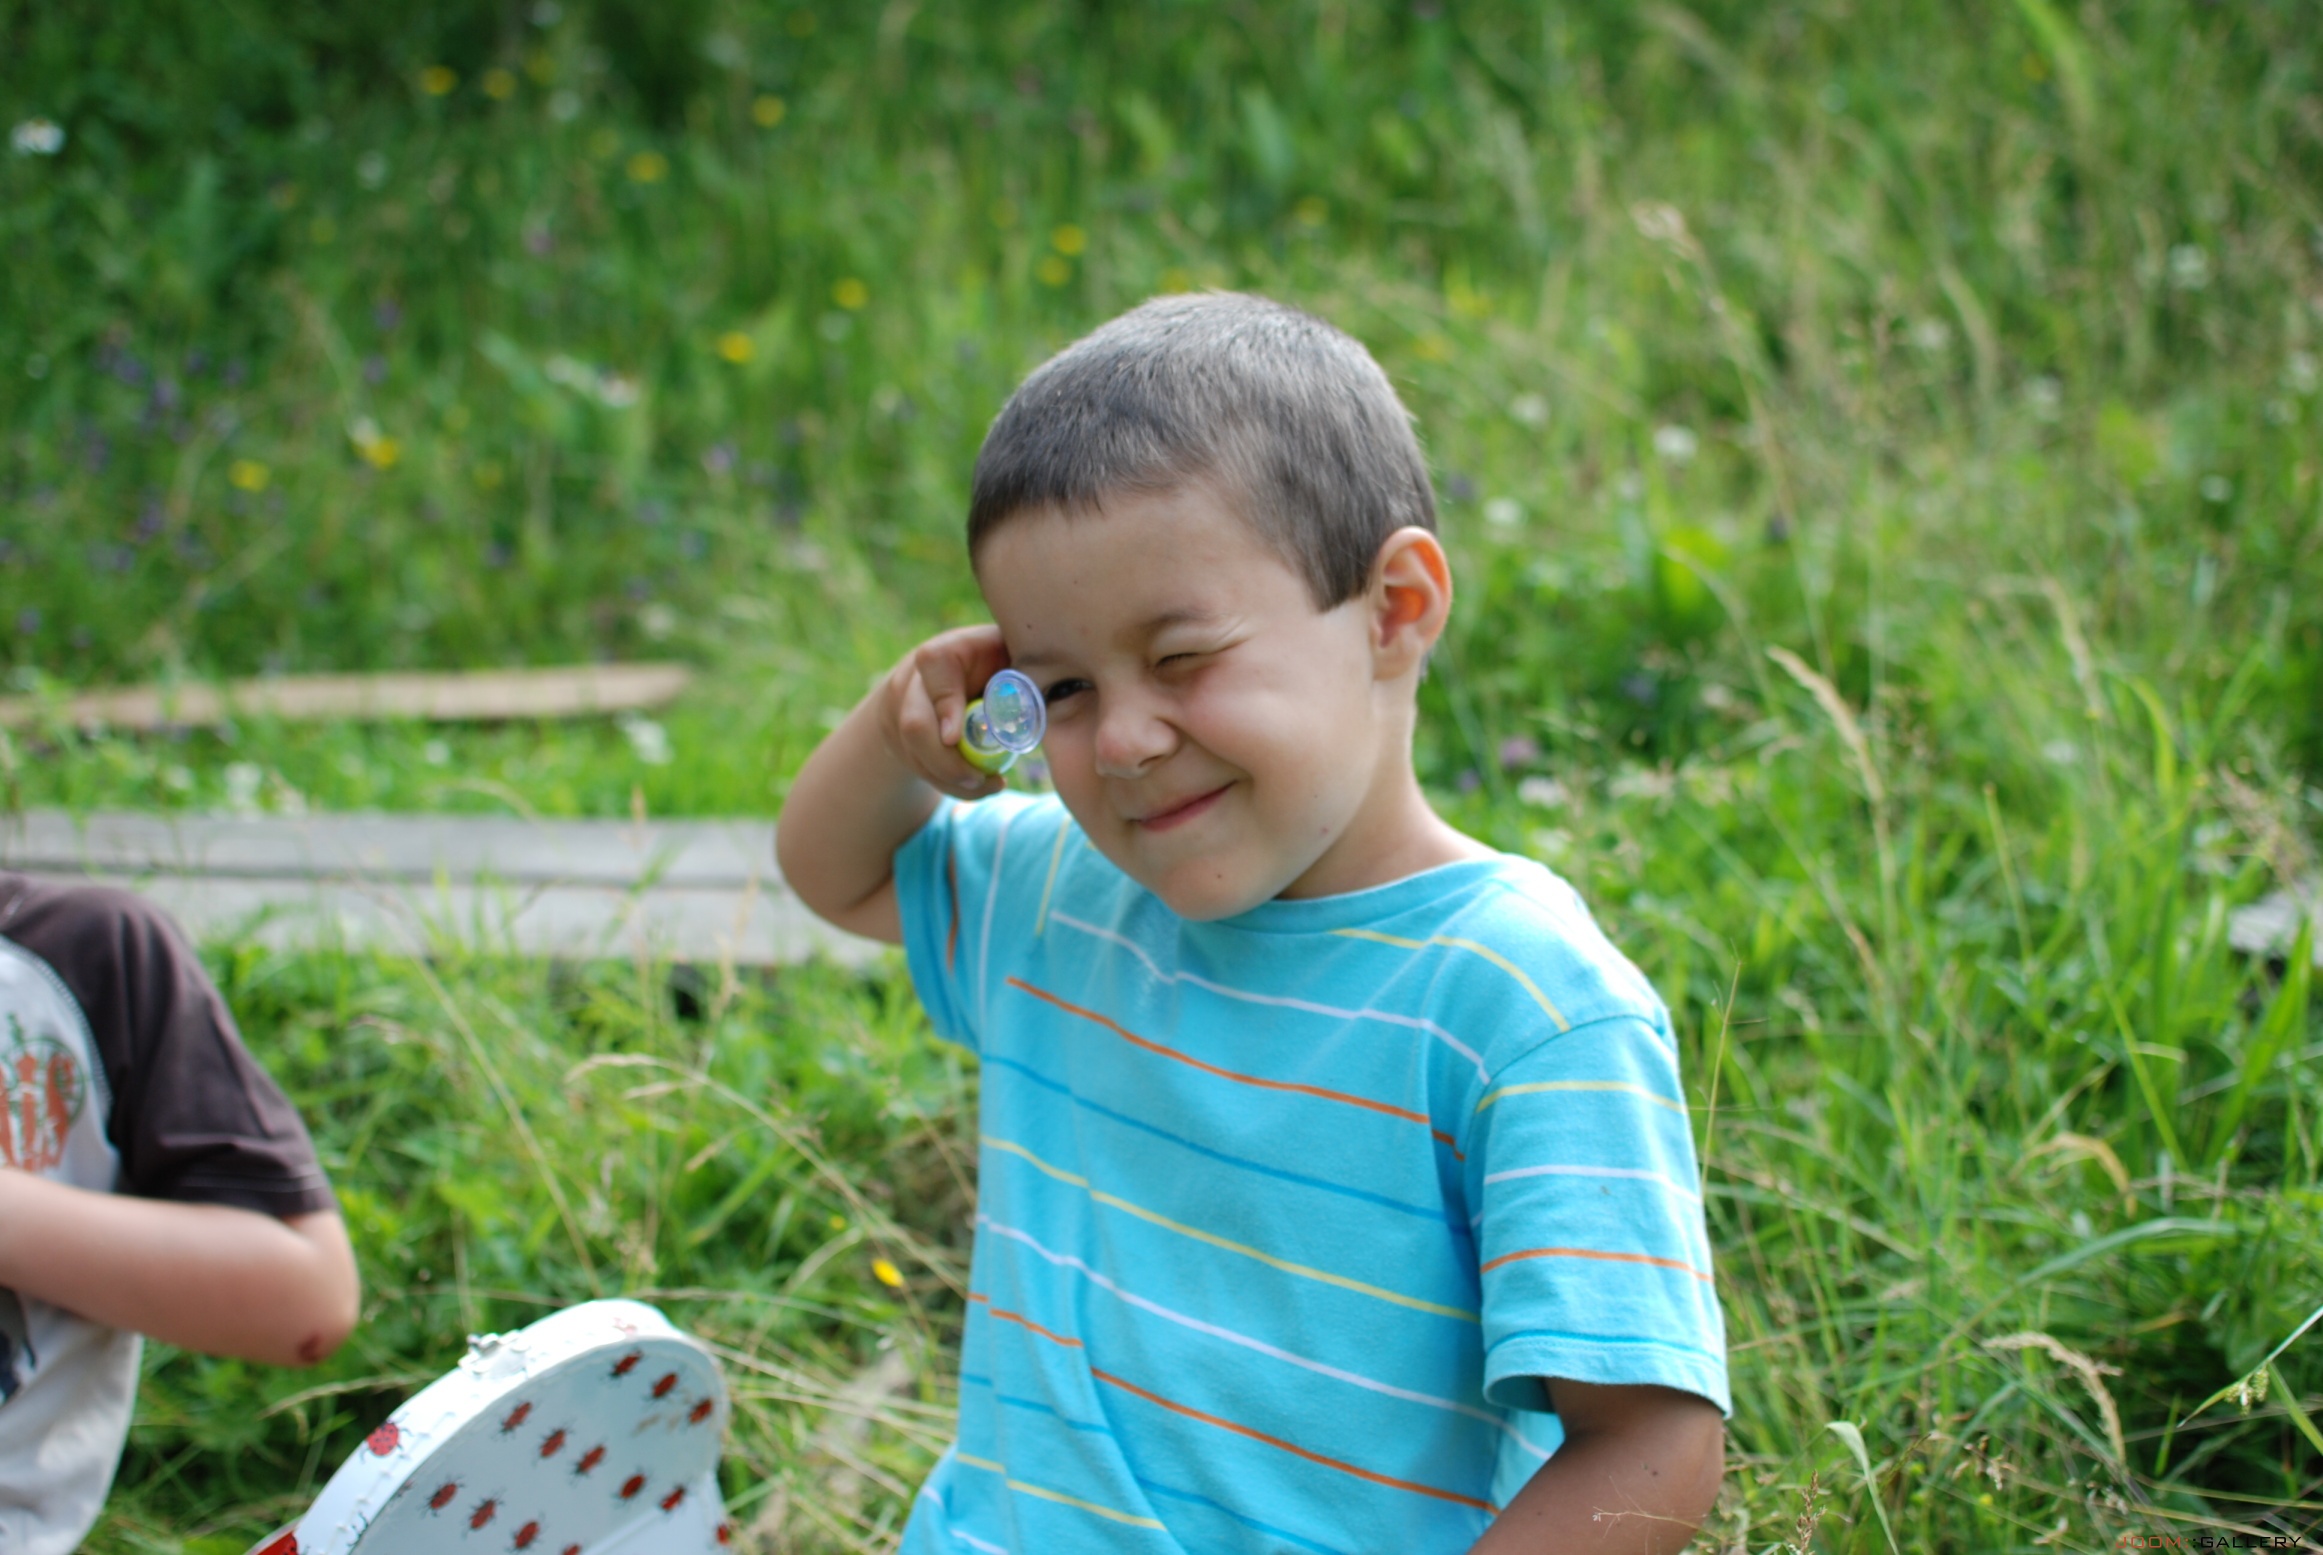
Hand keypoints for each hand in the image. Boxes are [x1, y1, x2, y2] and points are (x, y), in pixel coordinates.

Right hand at [877, 624, 1016, 800]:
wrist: (967, 678)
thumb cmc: (1006, 669)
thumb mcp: (1018, 663)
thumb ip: (1028, 677)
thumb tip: (1051, 702)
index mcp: (949, 650)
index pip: (934, 665)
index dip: (945, 703)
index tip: (954, 738)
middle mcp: (916, 676)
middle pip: (913, 722)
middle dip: (946, 762)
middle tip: (981, 778)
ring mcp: (901, 708)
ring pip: (912, 752)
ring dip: (950, 779)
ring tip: (989, 785)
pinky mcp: (899, 736)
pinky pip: (917, 767)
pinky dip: (948, 784)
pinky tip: (976, 787)